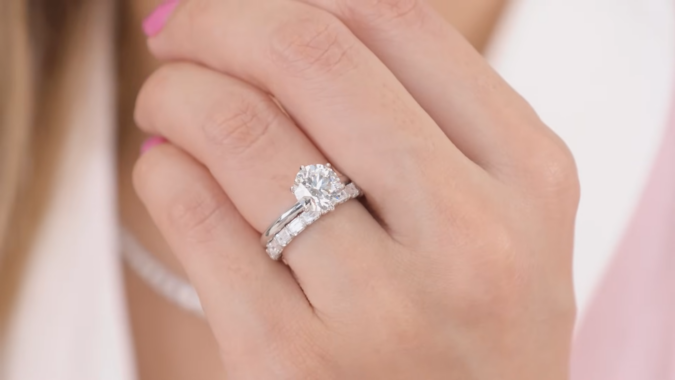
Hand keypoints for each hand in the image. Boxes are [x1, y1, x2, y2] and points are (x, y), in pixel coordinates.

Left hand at [133, 0, 578, 378]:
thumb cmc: (473, 332)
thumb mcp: (496, 218)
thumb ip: (419, 121)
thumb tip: (272, 32)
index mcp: (528, 174)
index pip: (392, 20)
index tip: (243, 12)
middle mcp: (469, 232)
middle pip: (308, 52)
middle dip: (217, 23)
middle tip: (181, 36)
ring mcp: (383, 303)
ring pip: (237, 128)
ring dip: (175, 95)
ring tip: (166, 107)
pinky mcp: (293, 362)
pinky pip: (195, 215)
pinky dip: (163, 171)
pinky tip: (171, 172)